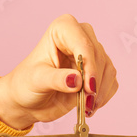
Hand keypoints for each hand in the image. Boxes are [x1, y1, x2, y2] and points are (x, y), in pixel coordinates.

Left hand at [0, 14, 118, 129]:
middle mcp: (79, 37)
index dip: (89, 66)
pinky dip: (103, 96)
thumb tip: (77, 80)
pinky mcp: (97, 73)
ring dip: (100, 92)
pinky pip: (110, 82)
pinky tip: (89, 107)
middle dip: (94, 82)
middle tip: (86, 102)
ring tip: (85, 107)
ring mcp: (90, 55)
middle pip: (99, 56)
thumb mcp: (37, 81)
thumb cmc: (26, 85)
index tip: (89, 87)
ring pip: (108, 70)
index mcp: (62, 29)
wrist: (27, 101)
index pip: (84, 43)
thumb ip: (56, 79)